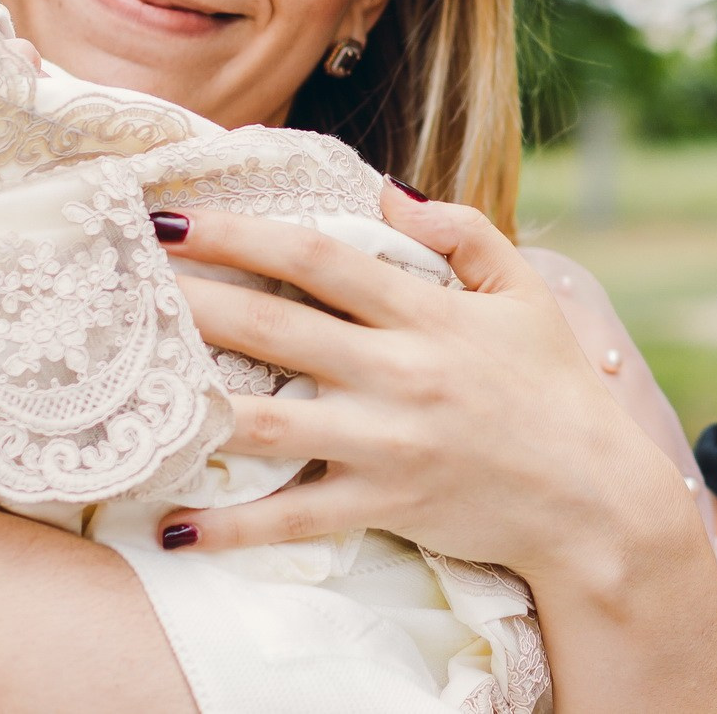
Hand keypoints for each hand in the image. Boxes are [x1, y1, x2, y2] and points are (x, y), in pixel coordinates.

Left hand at [155, 182, 694, 586]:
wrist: (594, 497)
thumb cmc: (557, 389)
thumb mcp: (524, 294)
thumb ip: (462, 232)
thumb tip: (387, 190)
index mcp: (427, 314)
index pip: (316, 257)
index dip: (238, 232)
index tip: (175, 217)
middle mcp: (398, 372)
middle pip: (272, 327)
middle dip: (190, 299)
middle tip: (123, 278)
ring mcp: (386, 442)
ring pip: (266, 421)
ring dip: (191, 404)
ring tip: (130, 387)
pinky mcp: (382, 504)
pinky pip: (293, 518)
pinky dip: (232, 525)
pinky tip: (174, 525)